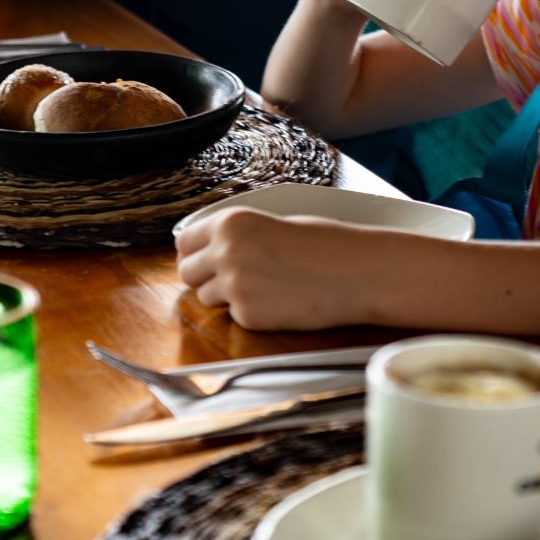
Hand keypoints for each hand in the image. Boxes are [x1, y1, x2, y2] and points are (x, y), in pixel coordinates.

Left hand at [175, 207, 378, 329]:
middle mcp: (226, 252)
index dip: (194, 251)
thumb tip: (209, 249)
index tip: (202, 257)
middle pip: (187, 272)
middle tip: (230, 276)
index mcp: (231, 222)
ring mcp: (235, 286)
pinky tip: (278, 300)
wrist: (355, 272)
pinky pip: (234, 316)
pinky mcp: (248, 316)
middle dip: (203, 275)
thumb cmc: (323, 244)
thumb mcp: (273, 223)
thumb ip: (238, 235)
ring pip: (205, 297)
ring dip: (226, 295)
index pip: (185, 241)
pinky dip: (250, 312)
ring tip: (263, 286)